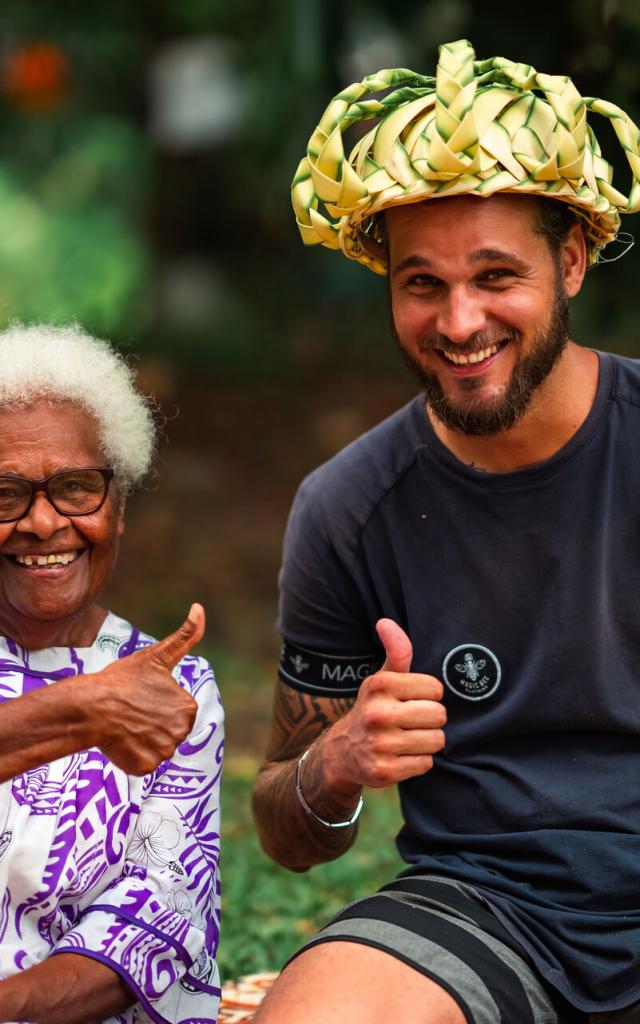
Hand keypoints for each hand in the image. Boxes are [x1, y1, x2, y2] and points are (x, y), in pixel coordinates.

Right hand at [87, 604, 203, 774]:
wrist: (91, 706)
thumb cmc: (122, 679)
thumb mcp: (157, 655)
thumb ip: (186, 636)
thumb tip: (200, 607)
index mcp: (188, 707)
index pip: (177, 711)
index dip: (158, 705)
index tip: (142, 697)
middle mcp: (181, 731)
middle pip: (169, 731)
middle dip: (153, 724)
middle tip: (132, 712)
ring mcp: (164, 751)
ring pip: (156, 747)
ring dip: (142, 740)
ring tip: (126, 726)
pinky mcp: (146, 767)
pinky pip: (143, 763)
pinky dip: (132, 756)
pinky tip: (121, 741)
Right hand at [321, 619, 445, 796]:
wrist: (343, 752)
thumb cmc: (374, 708)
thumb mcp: (382, 679)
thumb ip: (396, 651)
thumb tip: (385, 621)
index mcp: (379, 685)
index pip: (436, 689)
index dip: (429, 695)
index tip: (413, 699)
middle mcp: (377, 714)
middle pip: (438, 715)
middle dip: (430, 719)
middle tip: (412, 721)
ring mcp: (380, 744)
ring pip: (436, 740)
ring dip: (427, 741)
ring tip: (408, 738)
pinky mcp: (384, 771)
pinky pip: (426, 763)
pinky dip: (419, 760)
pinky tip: (402, 755)